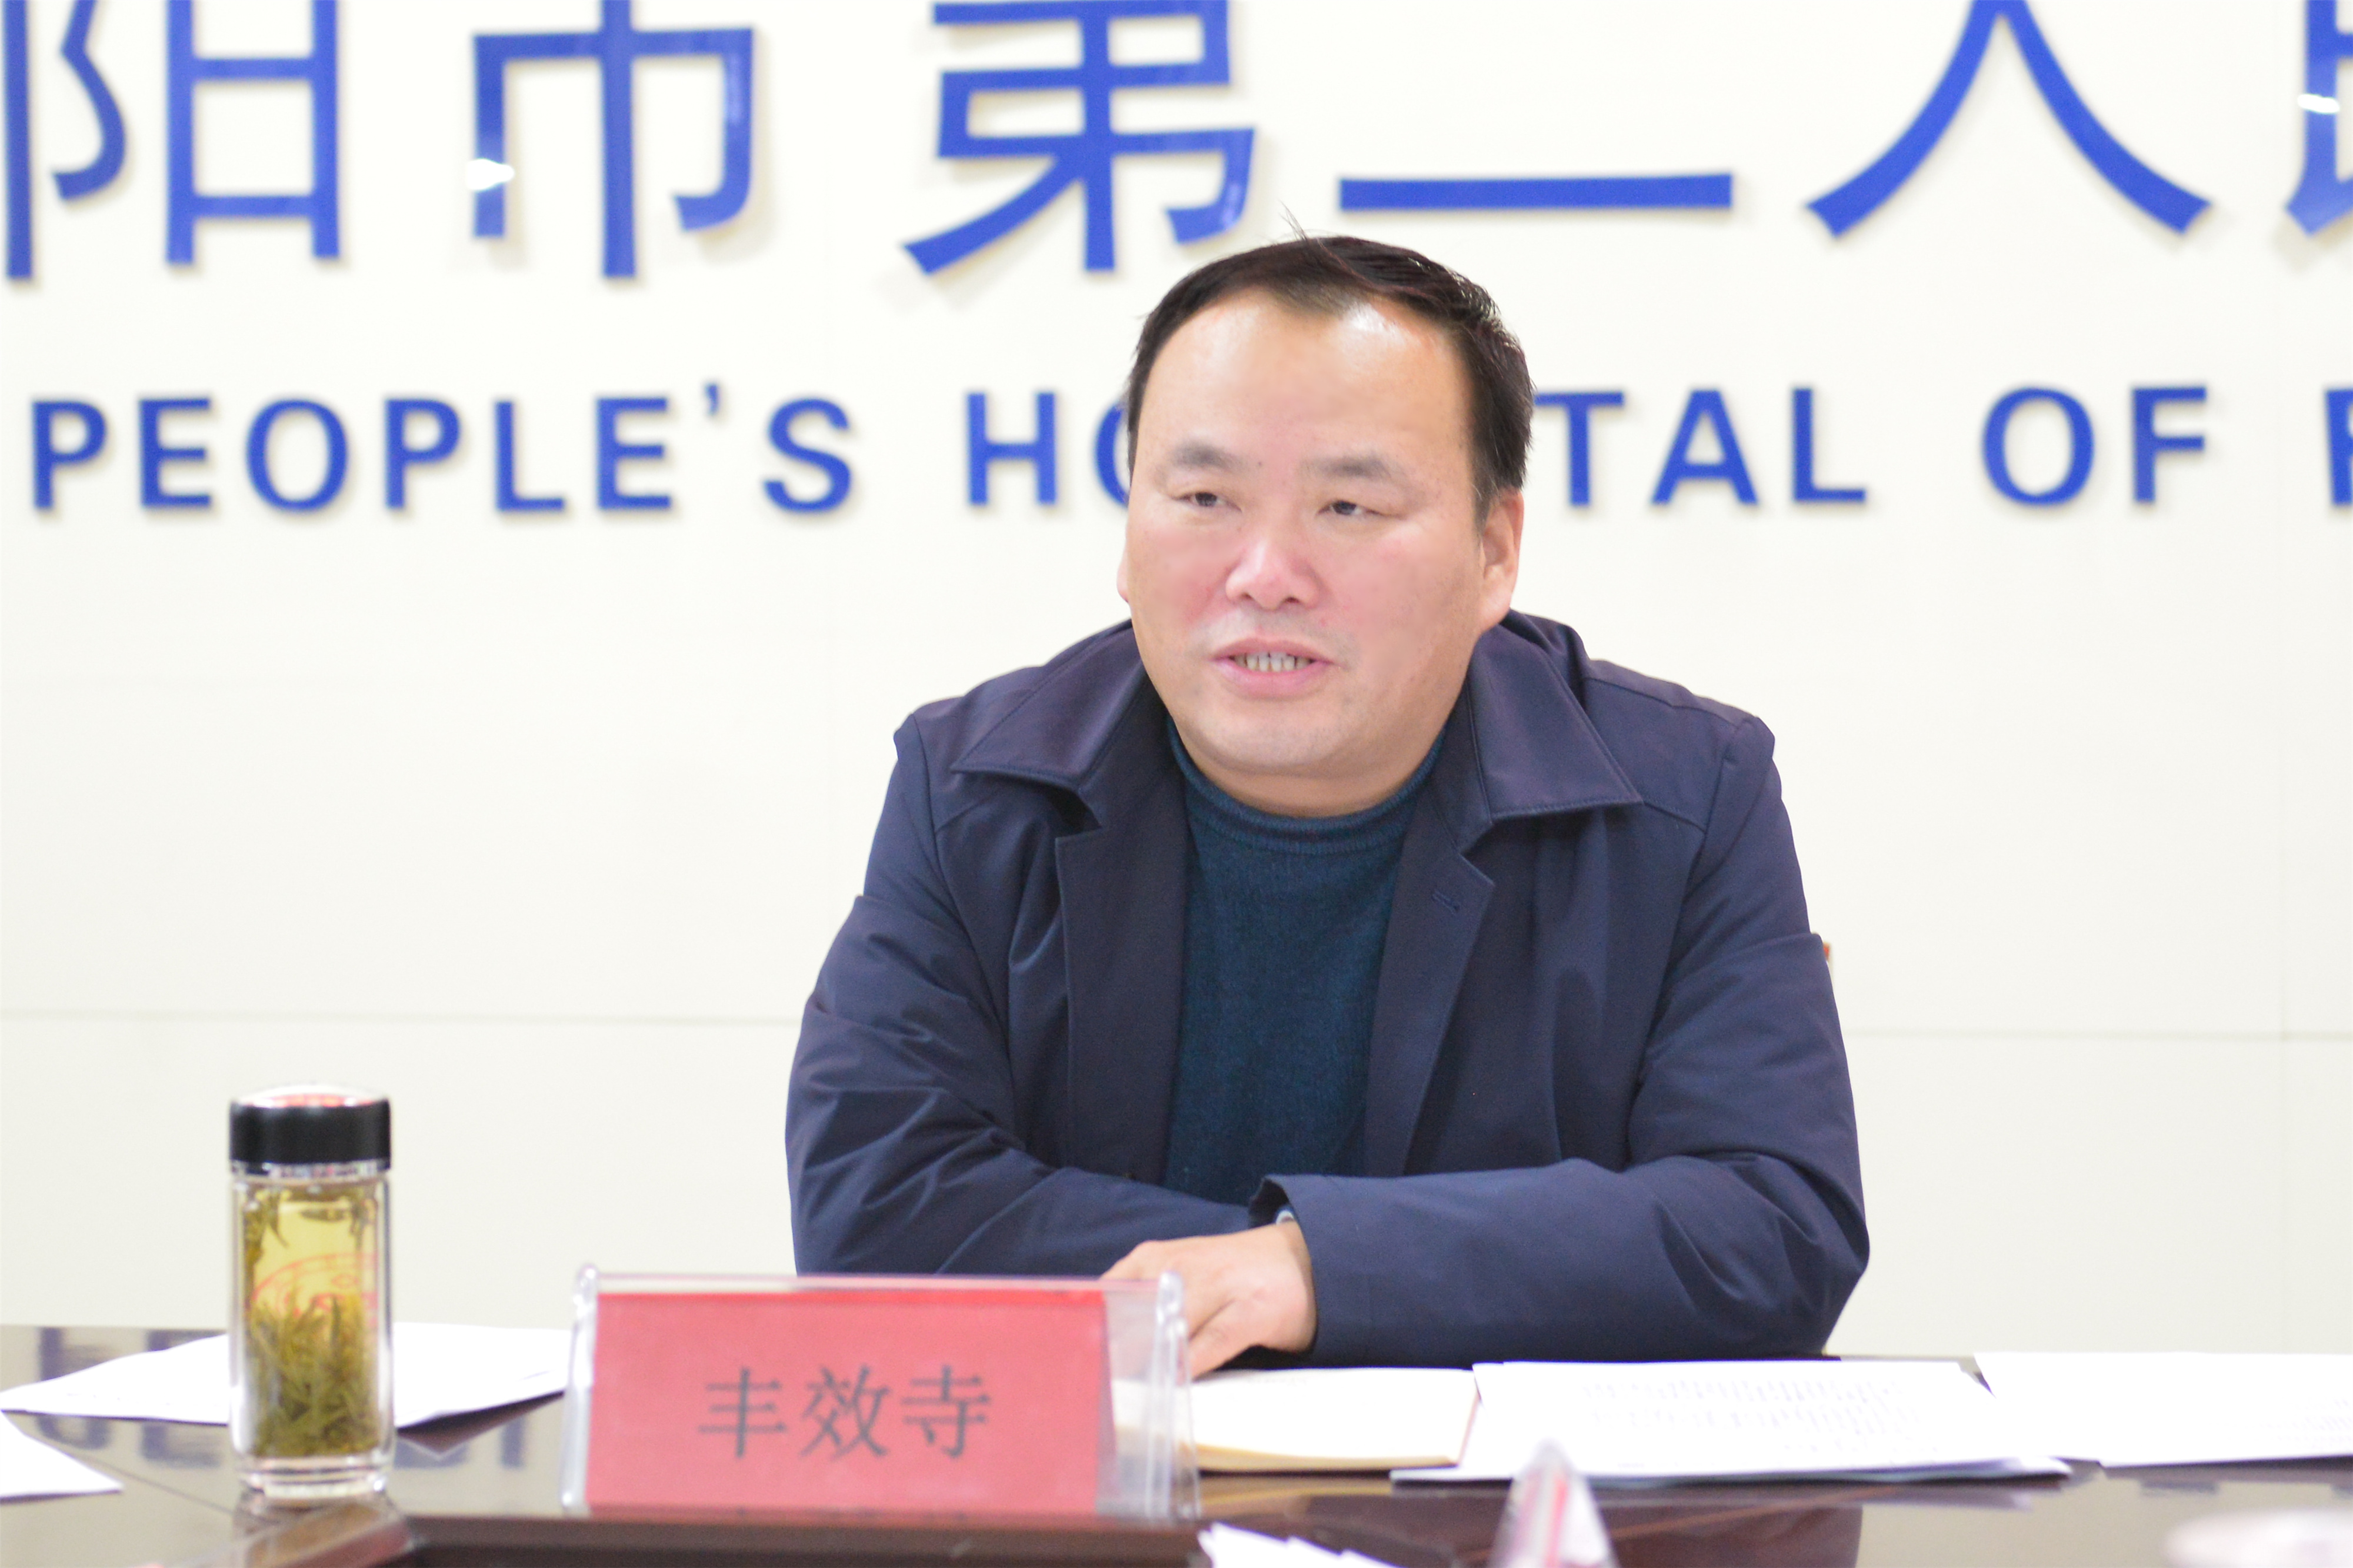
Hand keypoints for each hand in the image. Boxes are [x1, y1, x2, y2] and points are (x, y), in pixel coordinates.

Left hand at [1102, 1221, 1316, 1376]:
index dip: (1092, 1323)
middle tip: (1092, 1383)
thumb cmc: (1234, 1274)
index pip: (1111, 1289)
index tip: (1073, 1355)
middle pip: (1137, 1309)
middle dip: (1115, 1347)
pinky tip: (1174, 1382)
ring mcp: (1221, 1286)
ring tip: (1124, 1390)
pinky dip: (1192, 1363)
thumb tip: (1103, 1340)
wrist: (1308, 1258)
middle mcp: (1186, 1265)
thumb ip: (1145, 1296)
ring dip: (1148, 1359)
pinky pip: (1214, 1340)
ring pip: (1172, 1323)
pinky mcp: (1252, 1310)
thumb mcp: (1183, 1272)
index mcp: (1159, 1256)